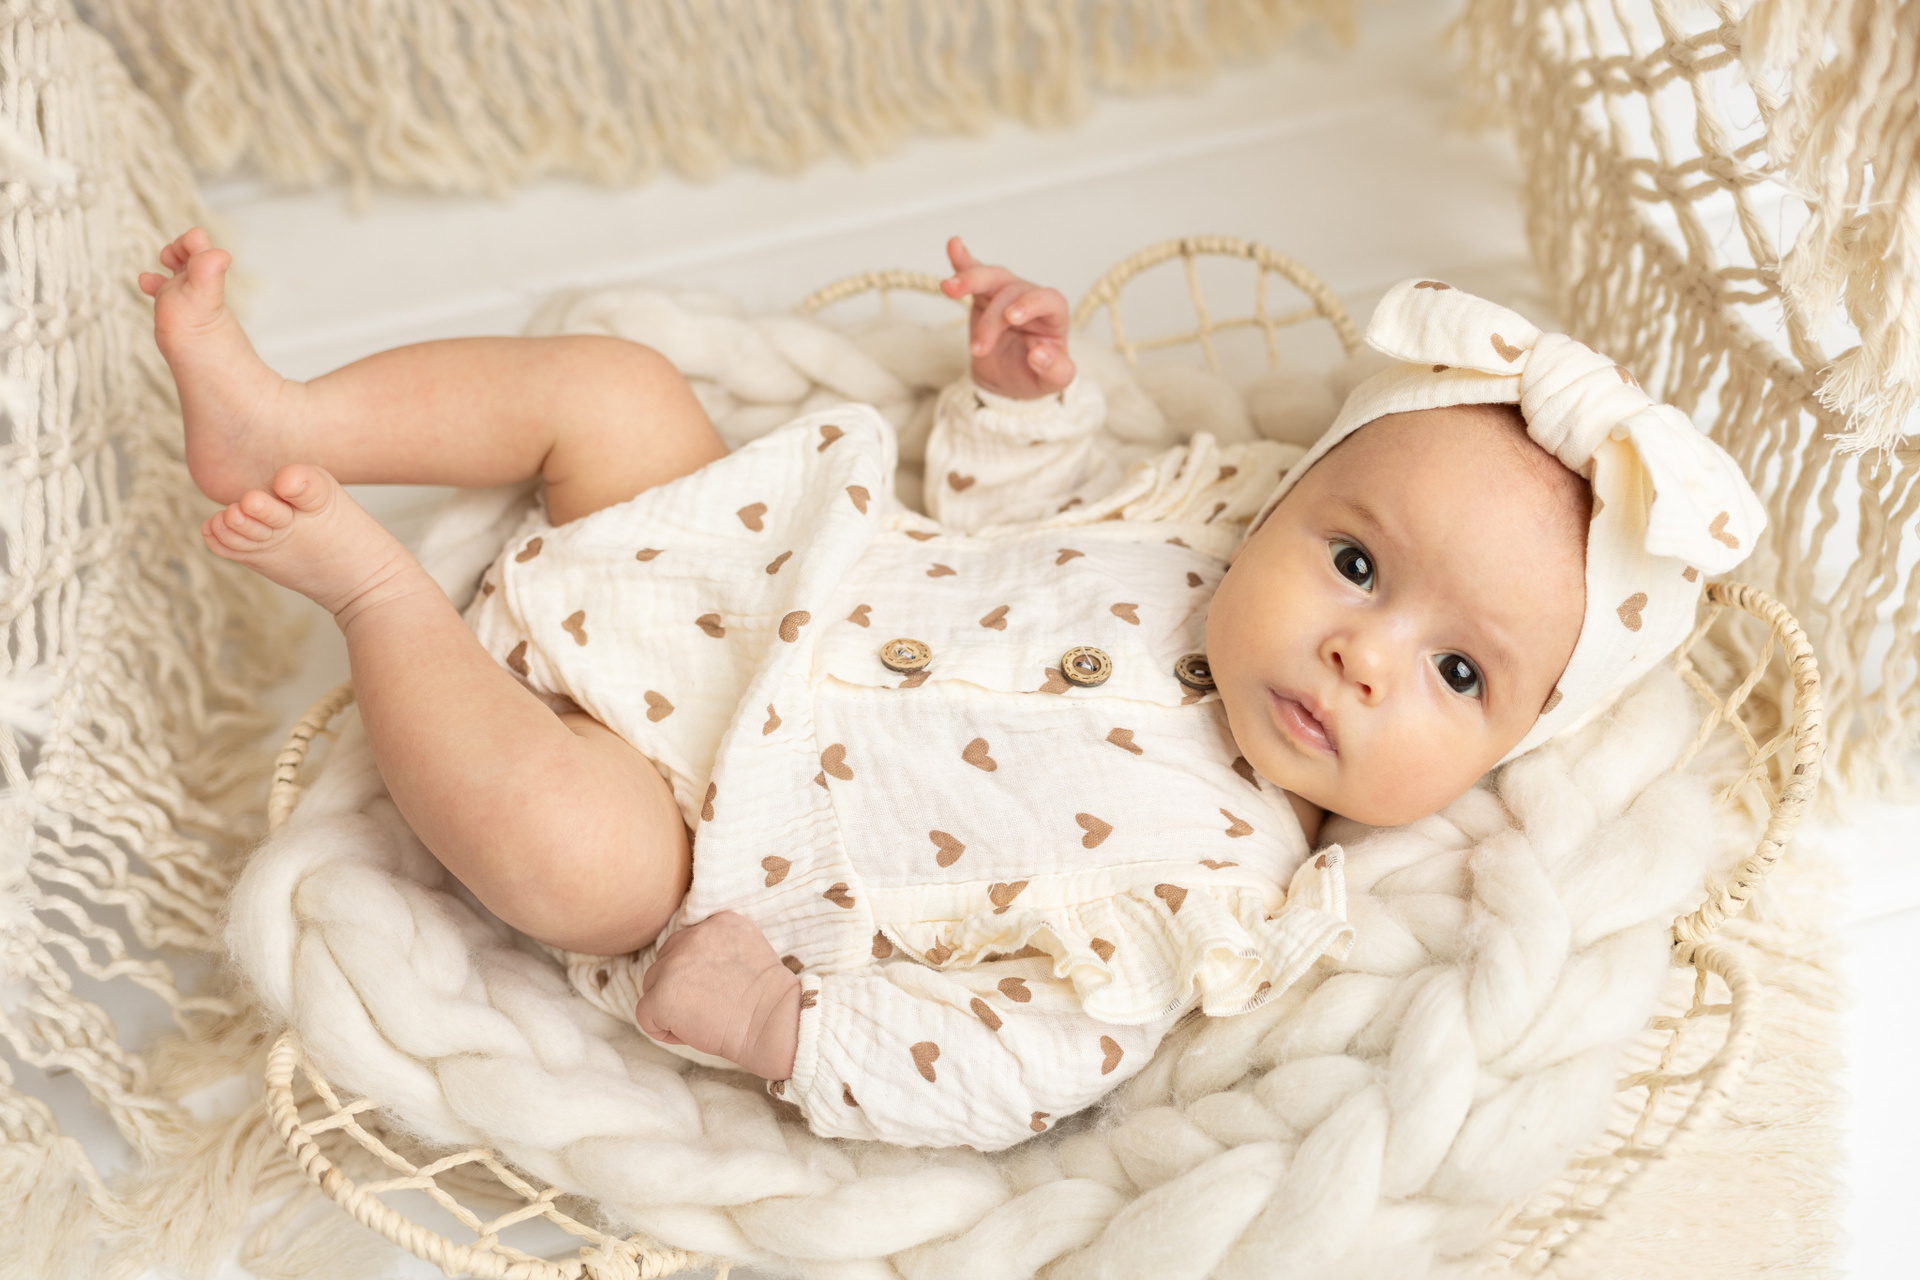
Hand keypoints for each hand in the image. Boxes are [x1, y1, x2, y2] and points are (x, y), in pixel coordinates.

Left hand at [635, 911, 800, 1079]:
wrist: (775, 1023)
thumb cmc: (768, 1000)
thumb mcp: (748, 952)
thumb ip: (718, 947)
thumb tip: (692, 968)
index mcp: (717, 921)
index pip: (685, 945)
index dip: (696, 973)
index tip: (719, 989)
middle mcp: (692, 936)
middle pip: (664, 963)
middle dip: (680, 987)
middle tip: (710, 1007)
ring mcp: (674, 964)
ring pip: (652, 986)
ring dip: (671, 1006)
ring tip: (704, 1019)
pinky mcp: (663, 995)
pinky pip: (645, 1015)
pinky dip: (663, 1030)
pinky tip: (691, 1032)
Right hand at [940, 236, 1075, 399]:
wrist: (1008, 379)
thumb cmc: (1033, 375)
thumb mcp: (1051, 383)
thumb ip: (1056, 372)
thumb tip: (1040, 354)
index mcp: (1053, 316)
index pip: (1048, 299)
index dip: (1030, 304)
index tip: (1011, 318)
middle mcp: (1030, 298)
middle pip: (1012, 291)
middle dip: (992, 320)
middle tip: (978, 347)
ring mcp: (1006, 293)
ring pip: (991, 276)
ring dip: (970, 279)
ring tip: (949, 288)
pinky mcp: (983, 295)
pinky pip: (974, 272)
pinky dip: (962, 260)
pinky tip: (953, 245)